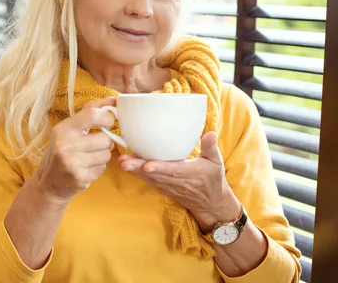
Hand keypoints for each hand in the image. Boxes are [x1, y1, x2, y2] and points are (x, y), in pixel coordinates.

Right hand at [34, 97, 115, 202]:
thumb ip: (90, 112)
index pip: (92, 115)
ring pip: (106, 154)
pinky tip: (86, 168)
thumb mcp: (69, 129)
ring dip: (103, 155)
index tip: (109, 123)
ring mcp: (72, 162)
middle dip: (106, 142)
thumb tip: (113, 100)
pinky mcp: (80, 178)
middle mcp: (66, 145)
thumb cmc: (62, 151)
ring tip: (90, 157)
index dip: (107, 117)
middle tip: (96, 144)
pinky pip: (102, 168)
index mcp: (63, 129)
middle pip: (105, 138)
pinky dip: (98, 168)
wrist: (48, 183)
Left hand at [117, 132, 239, 230]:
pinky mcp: (162, 187)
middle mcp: (176, 181)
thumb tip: (211, 133)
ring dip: (134, 171)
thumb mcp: (216, 162)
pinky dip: (137, 174)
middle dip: (139, 168)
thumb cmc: (213, 180)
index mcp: (189, 173)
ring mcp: (168, 185)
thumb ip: (211, 147)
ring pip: (148, 178)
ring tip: (122, 161)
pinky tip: (127, 165)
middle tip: (124, 161)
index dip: (159, 168)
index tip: (147, 165)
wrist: (210, 204)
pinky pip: (148, 181)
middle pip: (155, 175)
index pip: (173, 171)